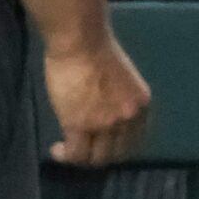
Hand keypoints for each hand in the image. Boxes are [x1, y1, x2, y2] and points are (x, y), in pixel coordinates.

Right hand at [43, 35, 151, 166]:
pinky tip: (57, 150)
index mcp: (141, 106)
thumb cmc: (95, 50)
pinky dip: (66, 156)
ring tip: (68, 152)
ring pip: (96, 157)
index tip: (102, 145)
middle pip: (117, 153)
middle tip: (83, 151)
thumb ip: (119, 100)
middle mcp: (129, 119)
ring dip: (81, 158)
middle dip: (100, 155)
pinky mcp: (81, 125)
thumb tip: (104, 113)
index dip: (116, 147)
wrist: (81, 40)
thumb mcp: (122, 80)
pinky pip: (76, 153)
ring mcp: (106, 124)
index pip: (134, 139)